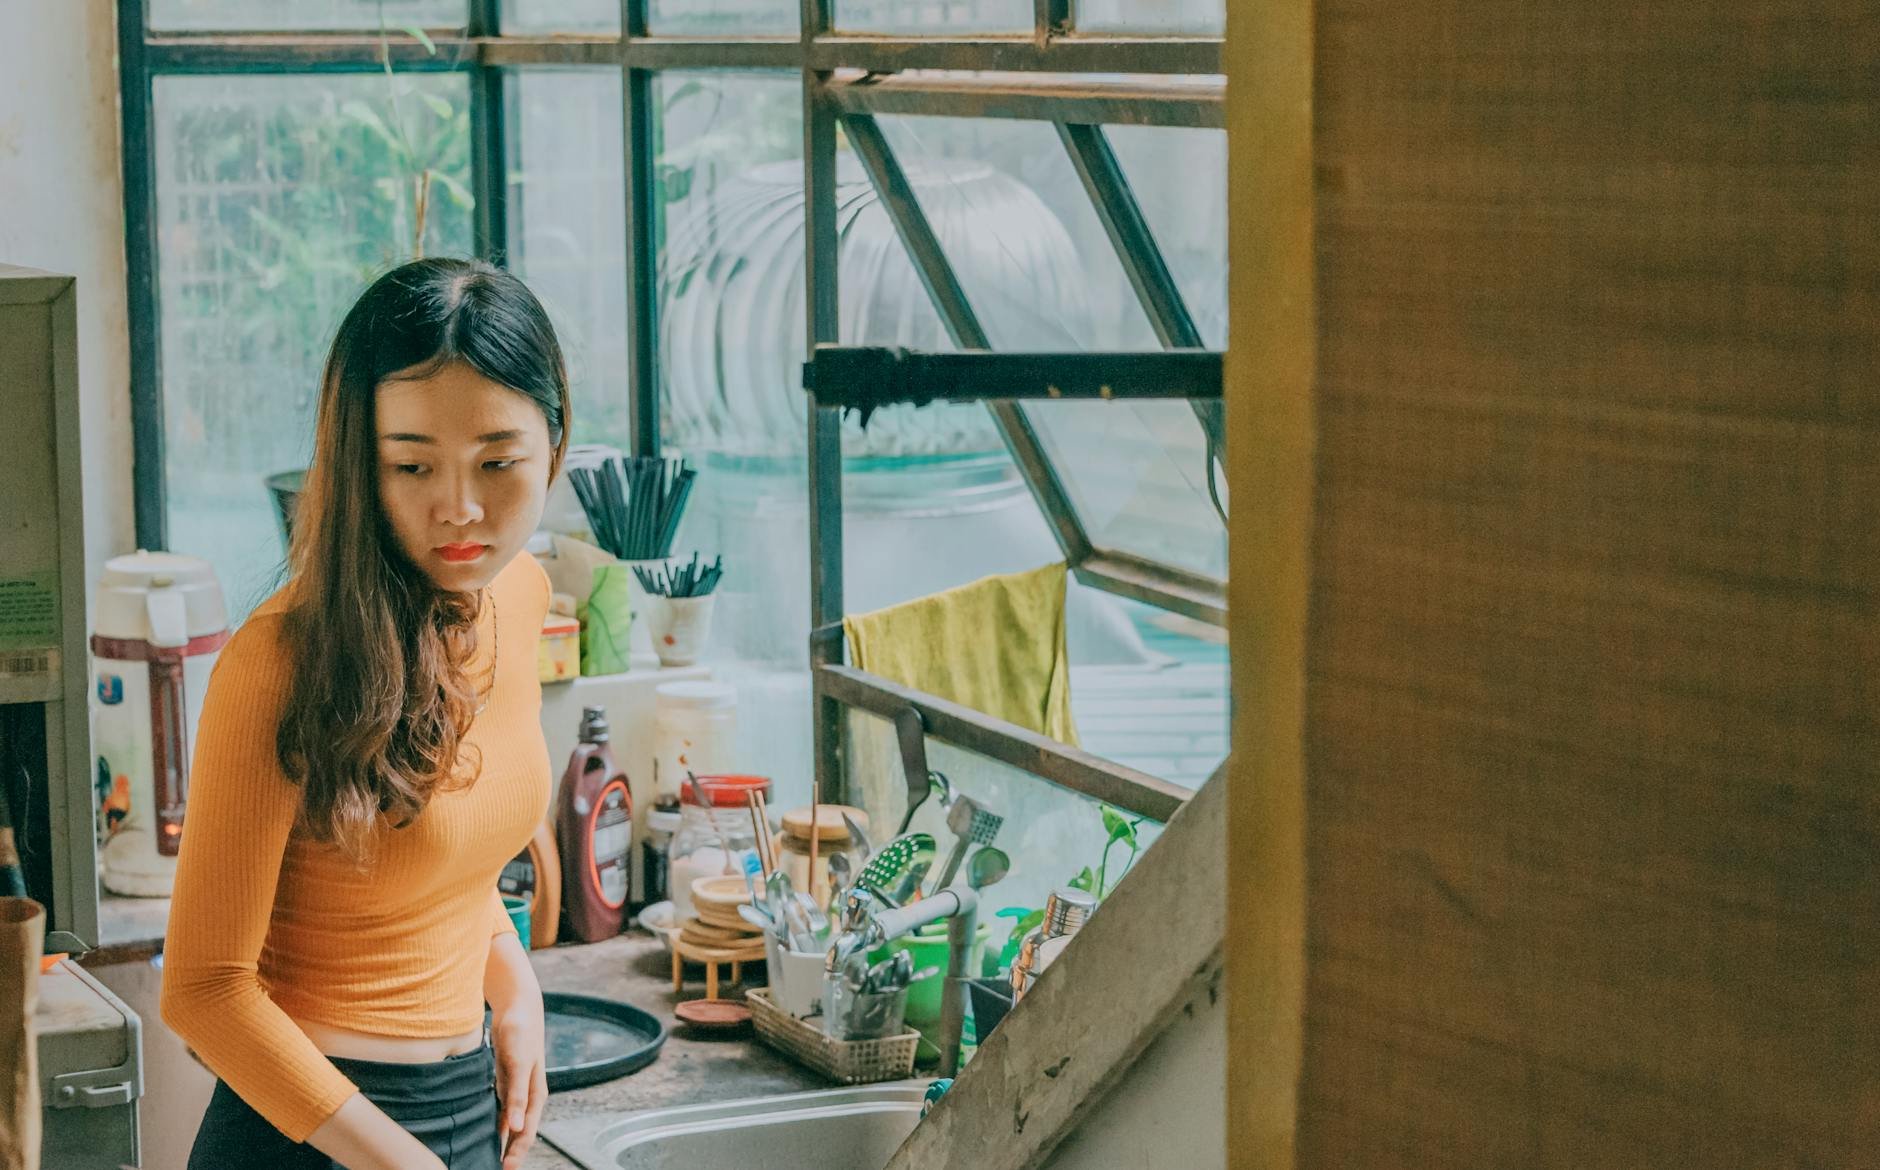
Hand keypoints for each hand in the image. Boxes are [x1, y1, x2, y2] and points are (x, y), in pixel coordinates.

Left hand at [489, 995, 547, 1168]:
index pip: (527, 1132)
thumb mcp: (519, 1064)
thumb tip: (518, 1128)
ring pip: (510, 1123)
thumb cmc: (522, 1033)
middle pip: (520, 1132)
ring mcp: (516, 1089)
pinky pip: (500, 1109)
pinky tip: (485, 1132)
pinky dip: (495, 1123)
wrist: (519, 1007)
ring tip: (490, 1158)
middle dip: (511, 1152)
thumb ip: (517, 1096)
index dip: (517, 1152)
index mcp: (535, 1095)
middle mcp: (527, 1096)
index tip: (506, 1169)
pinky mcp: (505, 1081)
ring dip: (503, 1140)